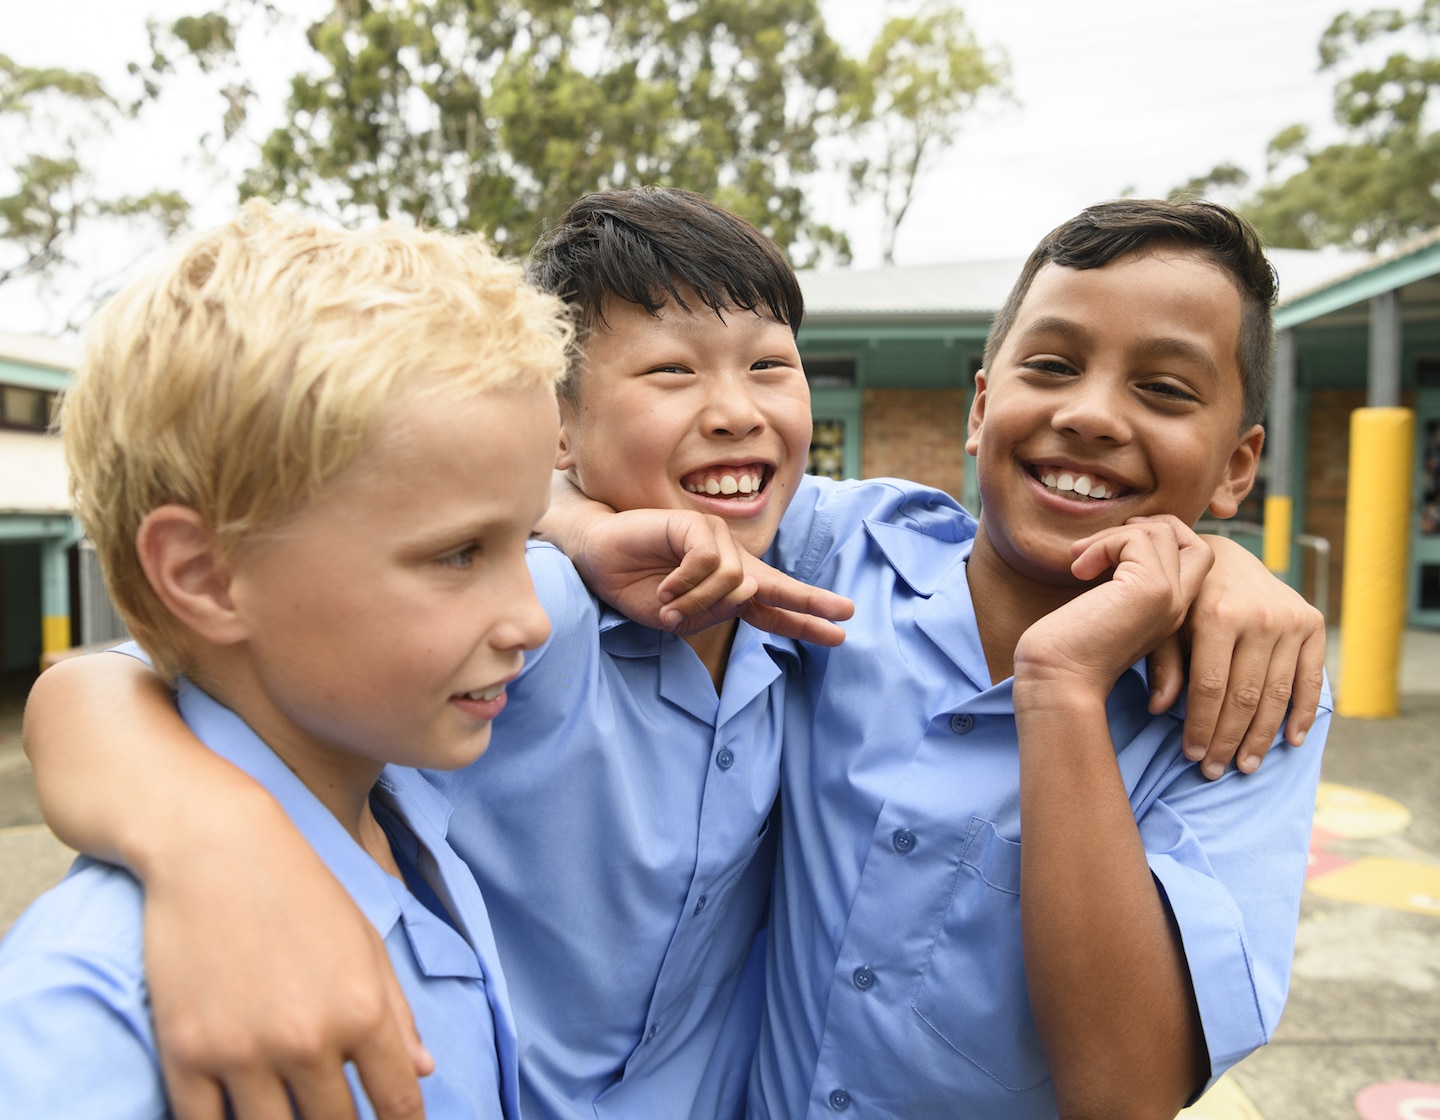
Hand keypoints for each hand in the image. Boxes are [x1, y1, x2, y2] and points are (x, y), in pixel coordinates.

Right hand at [145, 790, 429, 1118]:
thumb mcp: (365, 943)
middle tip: (334, 1113)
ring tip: (290, 1111)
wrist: (214, 848)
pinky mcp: (186, 1054)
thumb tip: (424, 1071)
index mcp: (363, 1010)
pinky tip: (239, 1114)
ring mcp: (244, 1051)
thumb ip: (397, 1013)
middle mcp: (309, 1039)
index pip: (398, 1104)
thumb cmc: (300, 890)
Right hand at [572, 507, 853, 643]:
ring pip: (735, 582)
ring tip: (667, 605)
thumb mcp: (679, 617)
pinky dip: (685, 583)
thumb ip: (715, 611)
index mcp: (726, 589)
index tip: (840, 631)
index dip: (805, 619)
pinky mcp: (699, 525)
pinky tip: (665, 587)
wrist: (598, 558)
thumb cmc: (635, 586)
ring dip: (697, 603)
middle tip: (845, 612)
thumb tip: (747, 591)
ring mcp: (717, 540)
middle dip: (810, 602)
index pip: (771, 606)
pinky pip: (710, 563)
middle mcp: (730, 562)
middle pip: (776, 585)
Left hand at [1014, 516, 1212, 697]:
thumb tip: (1108, 540)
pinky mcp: (1152, 589)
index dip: (1161, 541)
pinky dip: (1103, 544)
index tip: (1114, 547)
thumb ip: (1120, 583)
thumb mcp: (1105, 608)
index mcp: (1170, 613)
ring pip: (1162, 533)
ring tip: (1080, 559)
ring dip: (1114, 535)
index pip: (1194, 562)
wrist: (1058, 680)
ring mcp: (1170, 598)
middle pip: (1198, 544)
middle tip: (1104, 541)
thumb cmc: (1066, 649)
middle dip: (1155, 526)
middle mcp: (1179, 608)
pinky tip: (1079, 571)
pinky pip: (1136, 539)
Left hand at [1153, 534, 1325, 779]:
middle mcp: (1260, 617)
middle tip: (1214, 771)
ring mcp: (1290, 620)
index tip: (1192, 756)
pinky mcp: (1313, 623)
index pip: (1211, 687)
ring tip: (1245, 766)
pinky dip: (1304, 713)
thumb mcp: (1165, 622)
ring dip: (1262, 736)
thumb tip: (1161, 710)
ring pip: (1277, 694)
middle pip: (1245, 697)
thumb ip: (1164, 663)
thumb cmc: (1183, 597)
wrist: (1222, 554)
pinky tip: (1291, 741)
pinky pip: (1312, 678)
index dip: (1202, 727)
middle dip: (1228, 740)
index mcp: (1218, 615)